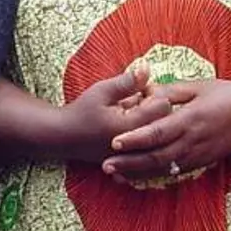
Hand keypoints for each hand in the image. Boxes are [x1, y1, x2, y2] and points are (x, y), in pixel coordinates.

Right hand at [58, 65, 173, 157]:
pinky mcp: (133, 163)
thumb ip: (127, 81)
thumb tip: (148, 67)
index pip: (163, 105)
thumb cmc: (81, 112)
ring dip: (152, 122)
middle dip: (155, 108)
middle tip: (135, 101)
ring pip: (161, 135)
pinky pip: (152, 147)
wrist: (64, 138)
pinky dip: (147, 137)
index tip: (138, 90)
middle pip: (166, 121)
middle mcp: (138, 145)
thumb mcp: (102, 91)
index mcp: (131, 126)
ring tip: (132, 115)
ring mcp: (136, 156)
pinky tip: (133, 130)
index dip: (154, 92)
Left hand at [104, 78, 230, 184]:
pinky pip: (175, 172)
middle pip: (156, 157)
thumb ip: (170, 91)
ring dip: (139, 173)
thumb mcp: (198, 86)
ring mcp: (198, 155)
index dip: (135, 139)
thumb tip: (144, 92)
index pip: (158, 133)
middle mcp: (193, 142)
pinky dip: (155, 175)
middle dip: (129, 163)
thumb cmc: (227, 95)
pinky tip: (138, 177)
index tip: (114, 142)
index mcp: (190, 119)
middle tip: (106, 166)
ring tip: (116, 175)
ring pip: (164, 168)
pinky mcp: (202, 162)